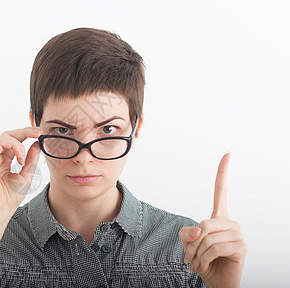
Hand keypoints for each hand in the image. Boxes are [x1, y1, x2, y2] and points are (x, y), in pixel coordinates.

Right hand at [0, 126, 42, 215]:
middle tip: (39, 131)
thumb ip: (31, 159)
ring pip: (5, 136)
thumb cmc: (10, 197)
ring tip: (31, 146)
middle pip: (10, 135)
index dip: (28, 134)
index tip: (41, 133)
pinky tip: (21, 156)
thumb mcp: (27, 175)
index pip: (16, 141)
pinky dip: (14, 145)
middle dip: (26, 131)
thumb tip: (37, 144)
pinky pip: (0, 143)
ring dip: (21, 136)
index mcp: (6, 160)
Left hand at [179, 153, 246, 287]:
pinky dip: (203, 259)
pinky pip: (214, 247)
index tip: (227, 154)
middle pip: (203, 223)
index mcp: (218, 218)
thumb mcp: (189, 243)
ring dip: (196, 253)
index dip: (223, 173)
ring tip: (196, 263)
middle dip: (191, 243)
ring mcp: (237, 234)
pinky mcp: (240, 247)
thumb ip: (188, 232)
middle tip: (189, 257)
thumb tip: (198, 230)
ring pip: (207, 236)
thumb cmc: (202, 260)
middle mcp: (230, 223)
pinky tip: (203, 266)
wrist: (215, 281)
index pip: (221, 191)